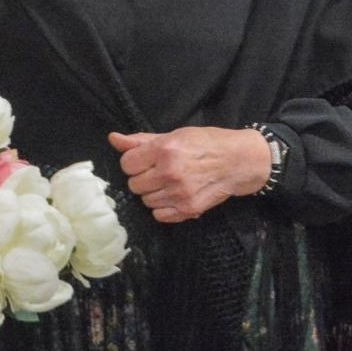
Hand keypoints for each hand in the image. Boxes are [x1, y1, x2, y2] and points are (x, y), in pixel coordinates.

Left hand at [110, 127, 270, 223]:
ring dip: (153, 193)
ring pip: (146, 201)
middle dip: (143, 177)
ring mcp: (179, 193)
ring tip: (169, 183)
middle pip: (134, 184)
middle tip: (159, 171)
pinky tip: (174, 196)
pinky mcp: (188, 209)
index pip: (127, 164)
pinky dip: (163, 208)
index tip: (146, 160)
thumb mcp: (174, 135)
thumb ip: (141, 140)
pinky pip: (159, 215)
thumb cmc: (207, 143)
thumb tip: (113, 139)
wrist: (238, 161)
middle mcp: (169, 173)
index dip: (135, 161)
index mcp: (164, 150)